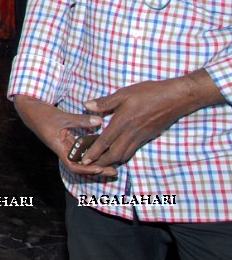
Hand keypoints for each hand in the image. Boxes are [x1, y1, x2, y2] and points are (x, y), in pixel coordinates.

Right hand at [12, 94, 113, 176]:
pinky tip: (103, 148)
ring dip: (97, 161)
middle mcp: (63, 148)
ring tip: (113, 162)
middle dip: (98, 169)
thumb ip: (80, 120)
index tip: (100, 169)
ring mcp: (66, 144)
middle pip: (81, 165)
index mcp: (59, 147)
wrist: (29, 108)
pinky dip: (92, 149)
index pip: (73, 165)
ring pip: (83, 157)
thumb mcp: (61, 117)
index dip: (87, 170)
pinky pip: (82, 148)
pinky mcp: (68, 138)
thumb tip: (99, 121)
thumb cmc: (41, 114)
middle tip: (114, 171)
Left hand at [80, 71, 222, 167]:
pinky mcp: (148, 137)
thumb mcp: (124, 93)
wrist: (175, 98)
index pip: (105, 141)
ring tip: (102, 163)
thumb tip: (87, 105)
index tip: (85, 160)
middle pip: (115, 154)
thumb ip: (105, 102)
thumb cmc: (149, 93)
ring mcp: (141, 137)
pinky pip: (133, 150)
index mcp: (122, 122)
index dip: (94, 152)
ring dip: (112, 161)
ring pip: (125, 154)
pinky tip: (117, 154)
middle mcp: (131, 133)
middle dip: (102, 162)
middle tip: (91, 166)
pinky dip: (123, 155)